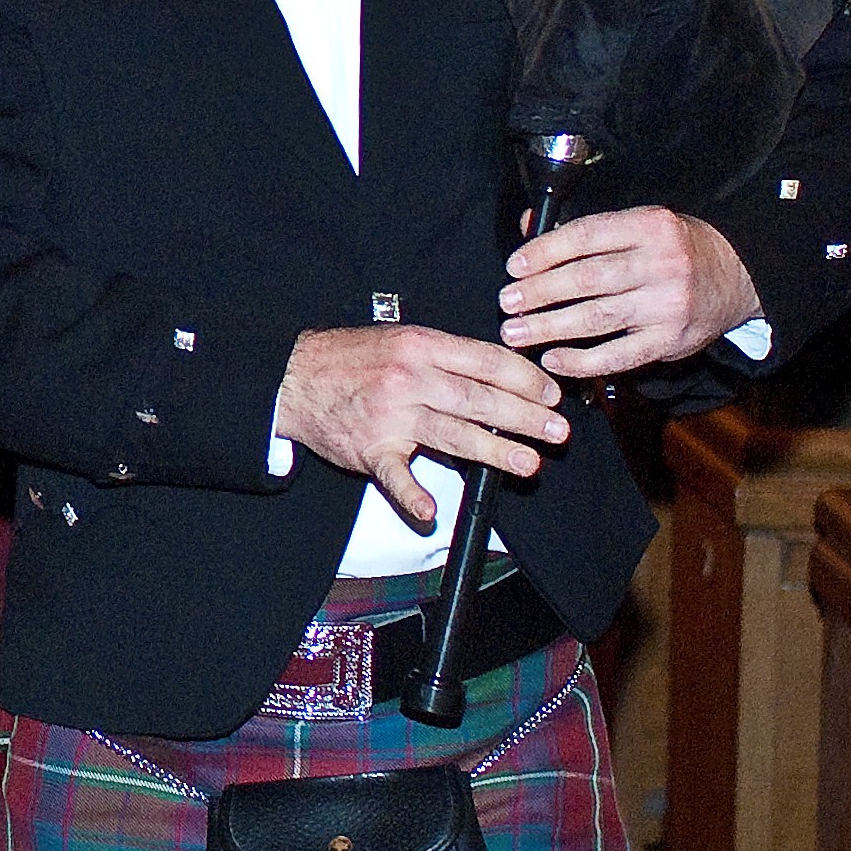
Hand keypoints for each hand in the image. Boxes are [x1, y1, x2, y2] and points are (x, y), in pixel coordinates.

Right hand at [272, 323, 568, 532]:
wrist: (294, 376)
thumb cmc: (353, 358)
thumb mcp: (403, 339)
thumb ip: (448, 356)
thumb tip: (502, 373)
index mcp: (421, 346)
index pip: (486, 361)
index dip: (525, 379)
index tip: (551, 394)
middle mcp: (408, 378)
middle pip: (478, 399)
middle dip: (524, 417)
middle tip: (556, 431)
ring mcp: (389, 416)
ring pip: (452, 435)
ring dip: (494, 451)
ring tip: (528, 463)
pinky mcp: (369, 449)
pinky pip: (394, 476)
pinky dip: (411, 495)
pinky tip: (430, 511)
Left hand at [497, 207, 762, 376]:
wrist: (736, 275)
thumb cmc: (673, 247)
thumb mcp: (637, 224)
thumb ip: (585, 229)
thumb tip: (527, 224)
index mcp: (649, 227)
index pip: (586, 236)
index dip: (544, 252)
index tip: (514, 267)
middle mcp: (660, 264)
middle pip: (587, 279)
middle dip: (540, 292)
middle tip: (507, 303)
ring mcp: (667, 305)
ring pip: (597, 318)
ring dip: (550, 327)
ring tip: (517, 332)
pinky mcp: (670, 341)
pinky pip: (619, 356)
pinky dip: (582, 361)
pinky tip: (553, 358)